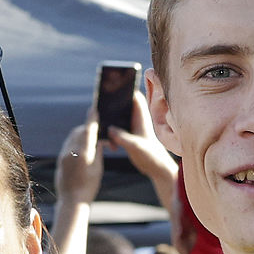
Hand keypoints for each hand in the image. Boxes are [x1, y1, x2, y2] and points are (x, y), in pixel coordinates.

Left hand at [55, 117, 102, 204]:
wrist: (72, 201)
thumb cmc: (89, 186)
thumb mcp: (98, 168)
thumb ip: (97, 152)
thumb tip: (97, 141)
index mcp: (84, 153)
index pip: (88, 130)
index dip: (92, 119)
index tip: (94, 109)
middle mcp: (71, 151)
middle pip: (79, 132)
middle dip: (87, 128)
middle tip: (97, 131)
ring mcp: (64, 155)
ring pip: (72, 138)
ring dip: (81, 135)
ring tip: (90, 141)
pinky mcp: (60, 160)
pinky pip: (68, 145)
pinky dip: (76, 143)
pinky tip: (82, 150)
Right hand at [106, 91, 179, 211]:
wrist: (155, 167)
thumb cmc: (150, 155)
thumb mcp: (136, 146)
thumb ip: (123, 137)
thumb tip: (110, 129)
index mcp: (141, 117)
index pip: (134, 96)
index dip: (125, 89)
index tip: (113, 85)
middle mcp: (136, 119)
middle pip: (123, 104)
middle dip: (112, 104)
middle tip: (99, 102)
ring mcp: (131, 127)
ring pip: (118, 116)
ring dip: (109, 119)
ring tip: (98, 120)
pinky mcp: (127, 135)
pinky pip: (116, 128)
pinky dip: (110, 131)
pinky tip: (105, 140)